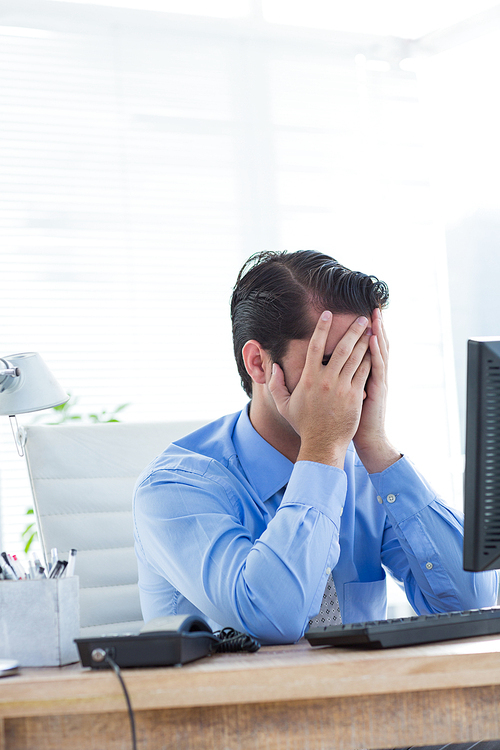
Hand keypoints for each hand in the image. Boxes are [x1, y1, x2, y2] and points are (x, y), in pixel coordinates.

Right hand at [268, 311, 371, 466]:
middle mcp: (326, 380)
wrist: (323, 444)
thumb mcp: (284, 405)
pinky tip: (374, 351)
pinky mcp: (354, 396)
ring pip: (356, 358)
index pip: (315, 346)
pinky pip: (364, 373)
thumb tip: (273, 367)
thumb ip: (276, 385)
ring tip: (371, 330)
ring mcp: (342, 388)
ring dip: (364, 342)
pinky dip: (370, 360)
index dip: (322, 328)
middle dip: (352, 331)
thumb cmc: (304, 424)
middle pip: (341, 348)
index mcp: (309, 378)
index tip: (328, 314)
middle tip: (361, 318)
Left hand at [353, 308, 399, 472]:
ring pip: (380, 352)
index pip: (366, 348)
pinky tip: (374, 339)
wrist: (367, 439)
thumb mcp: (347, 397)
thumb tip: (329, 368)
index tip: (360, 314)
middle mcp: (375, 374)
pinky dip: (377, 352)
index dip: (365, 332)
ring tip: (375, 315)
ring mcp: (378, 381)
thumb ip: (342, 380)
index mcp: (365, 374)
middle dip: (374, 326)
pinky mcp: (377, 390)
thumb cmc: (351, 420)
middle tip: (372, 306)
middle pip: (377, 345)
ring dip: (378, 333)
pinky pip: (377, 368)